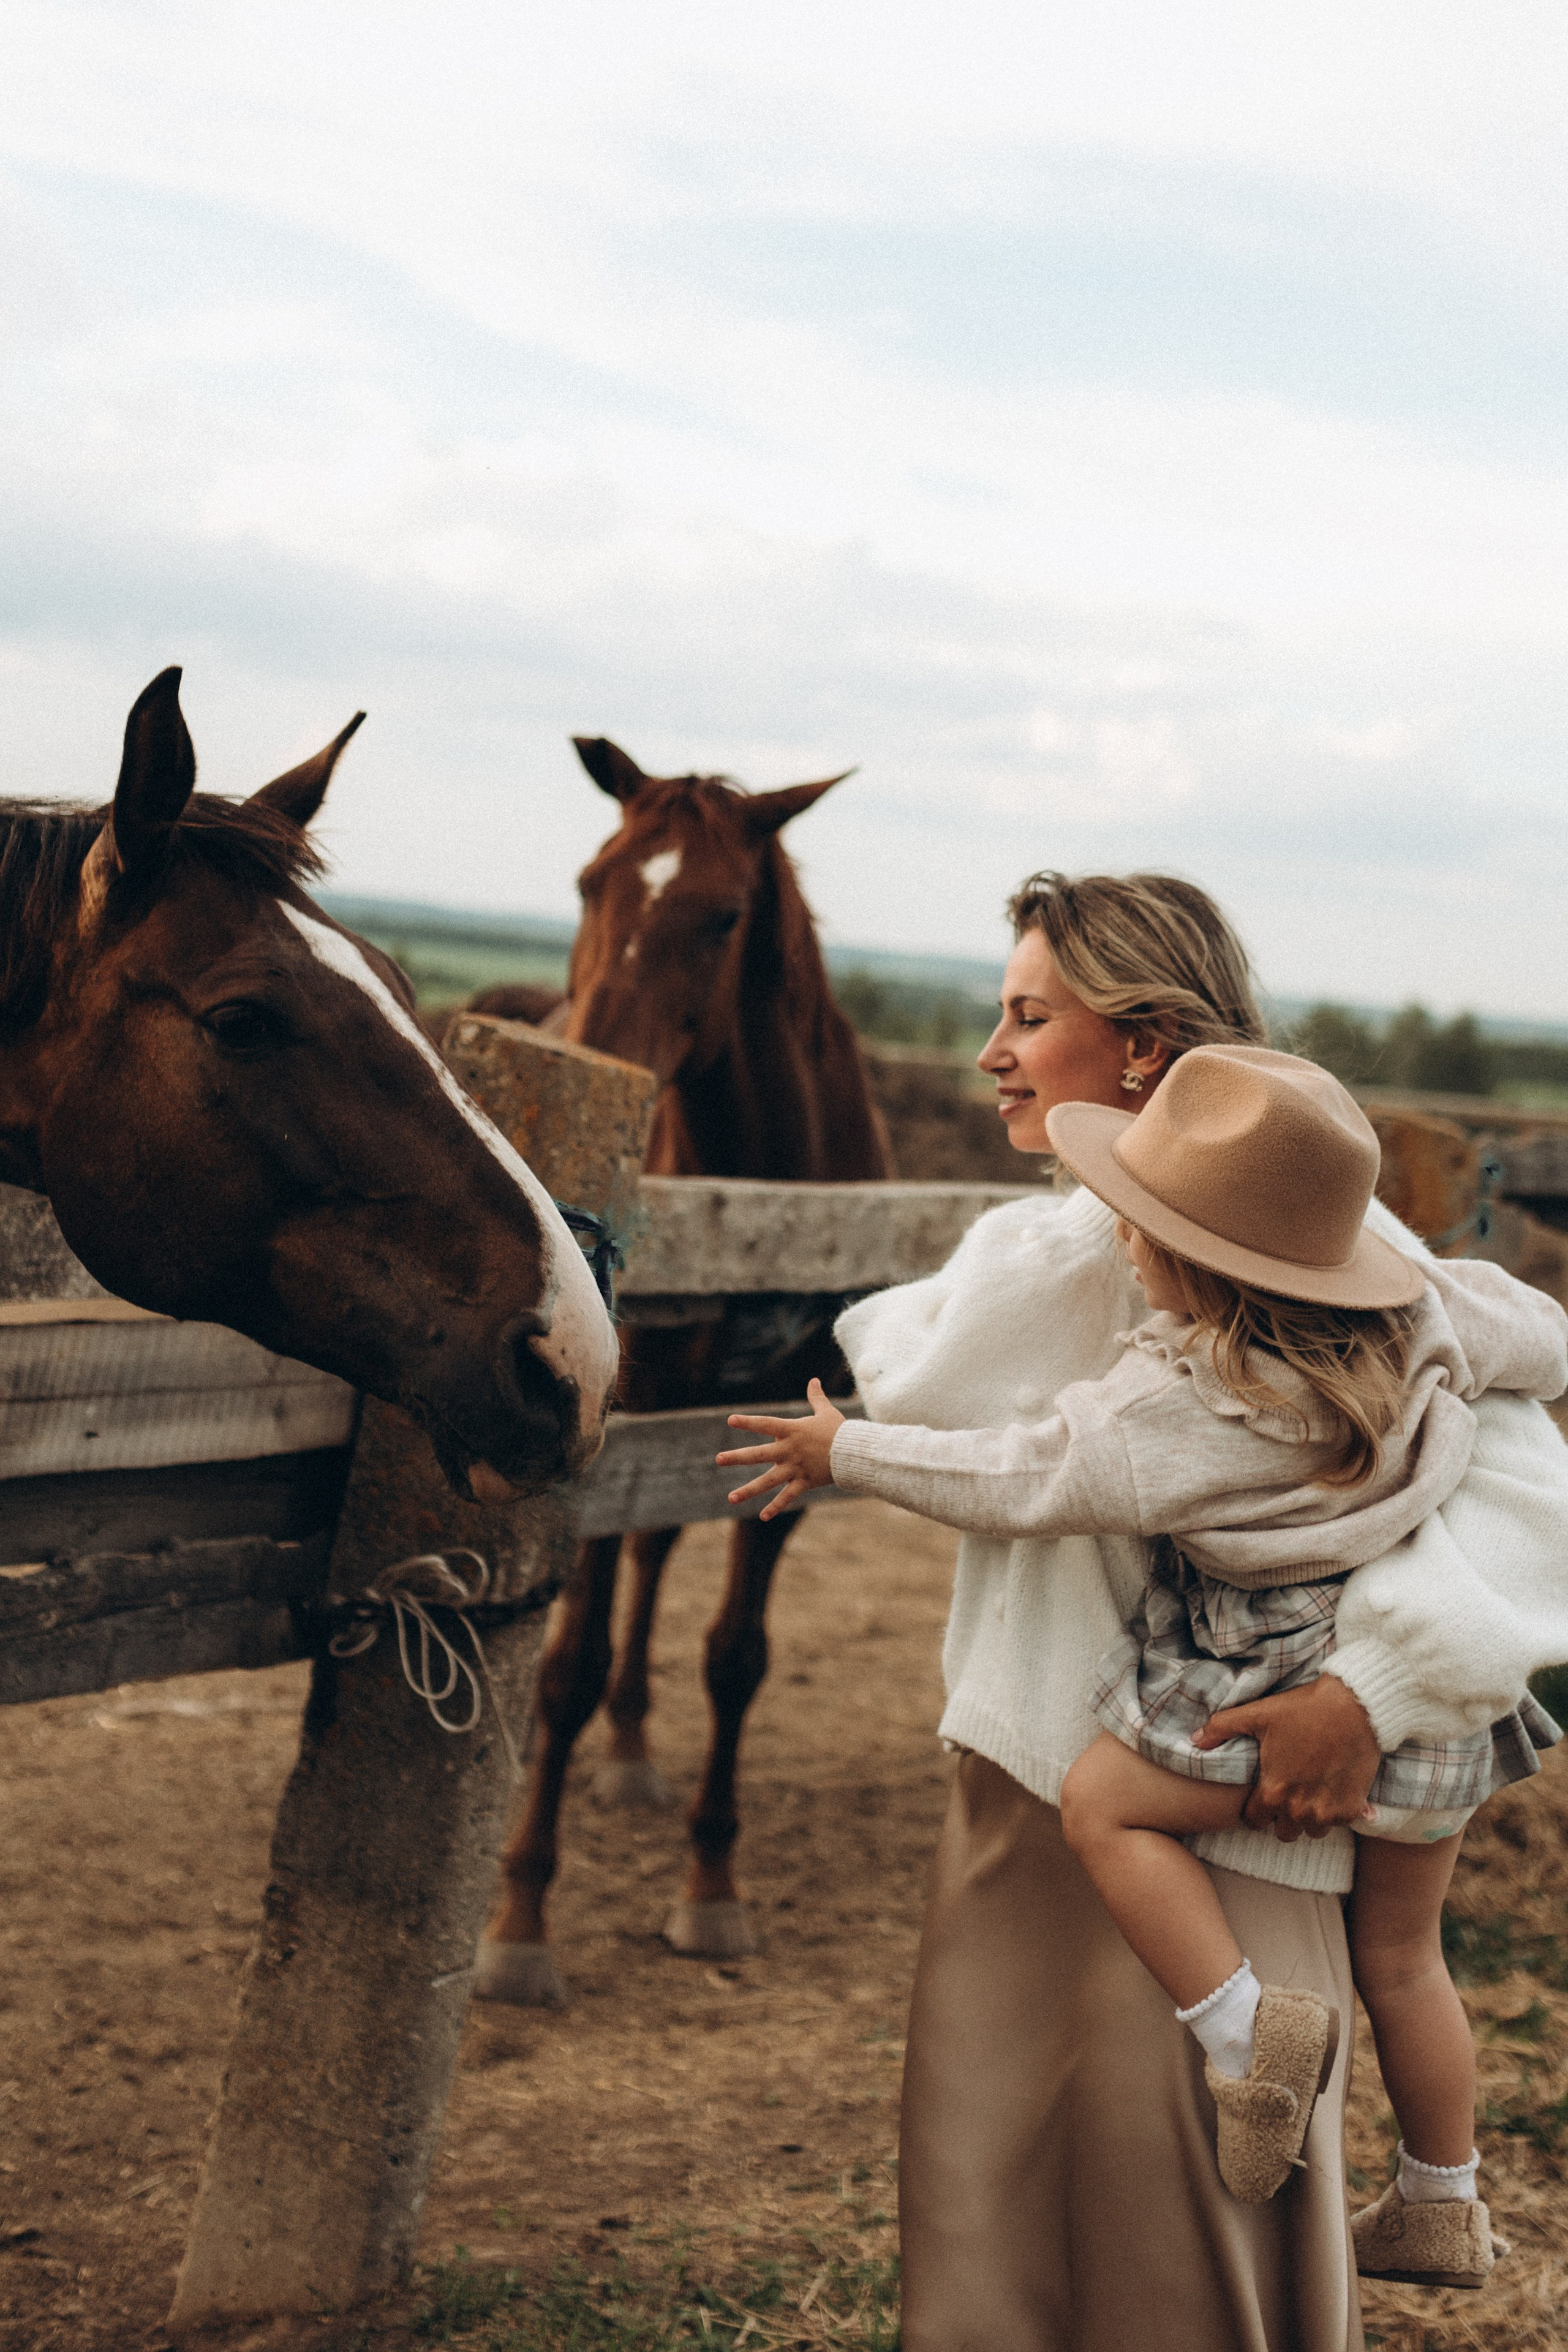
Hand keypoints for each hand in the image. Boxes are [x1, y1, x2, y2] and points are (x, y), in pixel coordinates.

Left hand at [716, 1379, 844, 1520]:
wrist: (856, 1453)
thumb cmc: (840, 1430)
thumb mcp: (827, 1412)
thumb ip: (816, 1397)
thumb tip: (814, 1379)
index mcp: (792, 1431)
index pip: (766, 1424)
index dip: (748, 1422)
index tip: (730, 1420)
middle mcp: (790, 1450)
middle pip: (759, 1454)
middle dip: (737, 1457)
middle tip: (718, 1459)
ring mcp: (796, 1468)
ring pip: (768, 1481)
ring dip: (749, 1490)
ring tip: (731, 1498)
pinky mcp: (804, 1482)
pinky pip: (787, 1497)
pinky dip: (775, 1507)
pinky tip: (762, 1516)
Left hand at [1193, 1675, 1380, 1842]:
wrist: (1354, 1707)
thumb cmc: (1303, 1709)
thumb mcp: (1257, 1713)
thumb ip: (1221, 1728)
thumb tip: (1194, 1740)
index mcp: (1272, 1792)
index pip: (1253, 1821)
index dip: (1255, 1808)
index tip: (1262, 1793)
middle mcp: (1299, 1810)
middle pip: (1282, 1831)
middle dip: (1281, 1815)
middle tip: (1287, 1790)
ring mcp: (1327, 1813)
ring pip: (1310, 1831)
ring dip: (1307, 1817)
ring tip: (1309, 1790)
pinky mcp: (1351, 1810)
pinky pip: (1336, 1824)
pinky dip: (1333, 1811)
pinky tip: (1330, 1787)